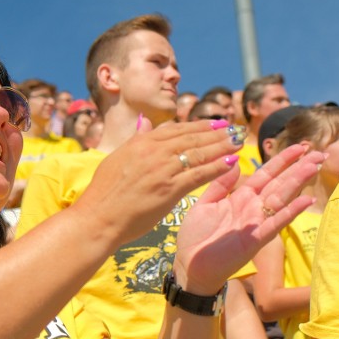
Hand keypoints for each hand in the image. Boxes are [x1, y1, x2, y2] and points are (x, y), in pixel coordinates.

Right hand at [74, 119, 243, 245]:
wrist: (98, 217)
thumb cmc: (104, 193)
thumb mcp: (117, 157)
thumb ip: (135, 139)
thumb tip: (143, 121)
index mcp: (140, 142)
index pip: (176, 128)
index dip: (198, 125)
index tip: (215, 123)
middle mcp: (153, 151)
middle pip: (192, 137)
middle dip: (217, 132)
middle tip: (236, 129)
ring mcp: (162, 169)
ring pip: (199, 152)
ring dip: (223, 145)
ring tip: (240, 141)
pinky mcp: (169, 188)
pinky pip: (200, 174)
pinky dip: (218, 167)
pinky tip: (232, 162)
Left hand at [174, 144, 324, 294]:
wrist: (190, 266)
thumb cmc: (197, 237)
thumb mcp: (204, 204)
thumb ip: (220, 184)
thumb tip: (234, 161)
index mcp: (241, 197)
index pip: (266, 174)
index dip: (282, 160)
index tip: (299, 146)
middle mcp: (253, 208)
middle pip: (280, 183)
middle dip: (299, 167)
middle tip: (319, 151)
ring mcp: (256, 223)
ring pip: (281, 198)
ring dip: (298, 182)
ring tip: (315, 166)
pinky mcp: (255, 239)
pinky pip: (275, 223)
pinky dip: (291, 212)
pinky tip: (307, 201)